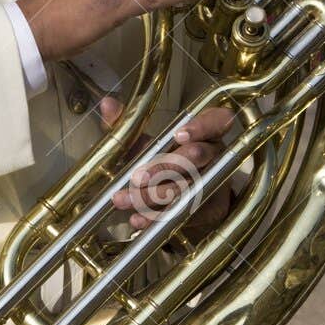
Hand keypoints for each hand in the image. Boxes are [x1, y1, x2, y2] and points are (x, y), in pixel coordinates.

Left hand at [101, 101, 235, 234]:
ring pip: (186, 188)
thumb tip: (107, 104)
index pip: (217, 120)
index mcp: (206, 131)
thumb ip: (130, 124)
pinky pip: (185, 213)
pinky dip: (158, 218)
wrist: (191, 198)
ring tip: (124, 200)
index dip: (201, 126)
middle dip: (165, 166)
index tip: (179, 134)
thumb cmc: (169, 159)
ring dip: (153, 196)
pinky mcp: (211, 209)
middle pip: (196, 156)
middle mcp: (215, 154)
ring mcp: (215, 182)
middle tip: (137, 177)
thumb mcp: (150, 142)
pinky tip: (138, 220)